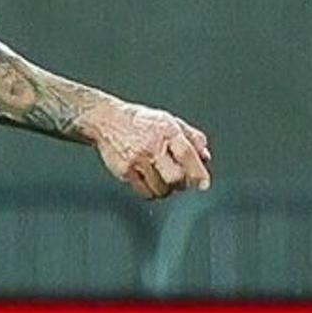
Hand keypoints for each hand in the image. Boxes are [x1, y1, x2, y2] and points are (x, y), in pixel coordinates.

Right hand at [90, 101, 212, 199]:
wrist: (107, 120)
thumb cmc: (140, 122)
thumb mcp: (169, 121)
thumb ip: (191, 137)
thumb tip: (205, 157)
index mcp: (166, 131)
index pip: (186, 154)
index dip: (198, 172)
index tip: (203, 184)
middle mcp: (152, 145)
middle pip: (175, 177)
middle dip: (183, 183)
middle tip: (182, 180)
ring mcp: (137, 160)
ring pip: (161, 188)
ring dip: (167, 189)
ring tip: (164, 179)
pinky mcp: (125, 171)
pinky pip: (145, 192)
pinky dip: (153, 191)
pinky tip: (152, 181)